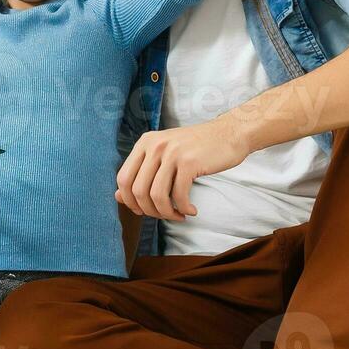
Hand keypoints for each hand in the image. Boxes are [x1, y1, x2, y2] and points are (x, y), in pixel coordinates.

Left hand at [115, 117, 251, 220]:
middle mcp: (155, 145)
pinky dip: (183, 208)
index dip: (130, 200)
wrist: (229, 133)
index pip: (123, 178)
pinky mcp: (189, 162)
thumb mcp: (165, 155)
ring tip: (178, 215)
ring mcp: (172, 153)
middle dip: (149, 210)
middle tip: (165, 215)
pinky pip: (178, 195)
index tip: (143, 210)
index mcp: (145, 143)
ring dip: (167, 213)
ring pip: (156, 196)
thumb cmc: (197, 148)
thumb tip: (119, 198)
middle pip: (138, 190)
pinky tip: (191, 210)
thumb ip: (142, 174)